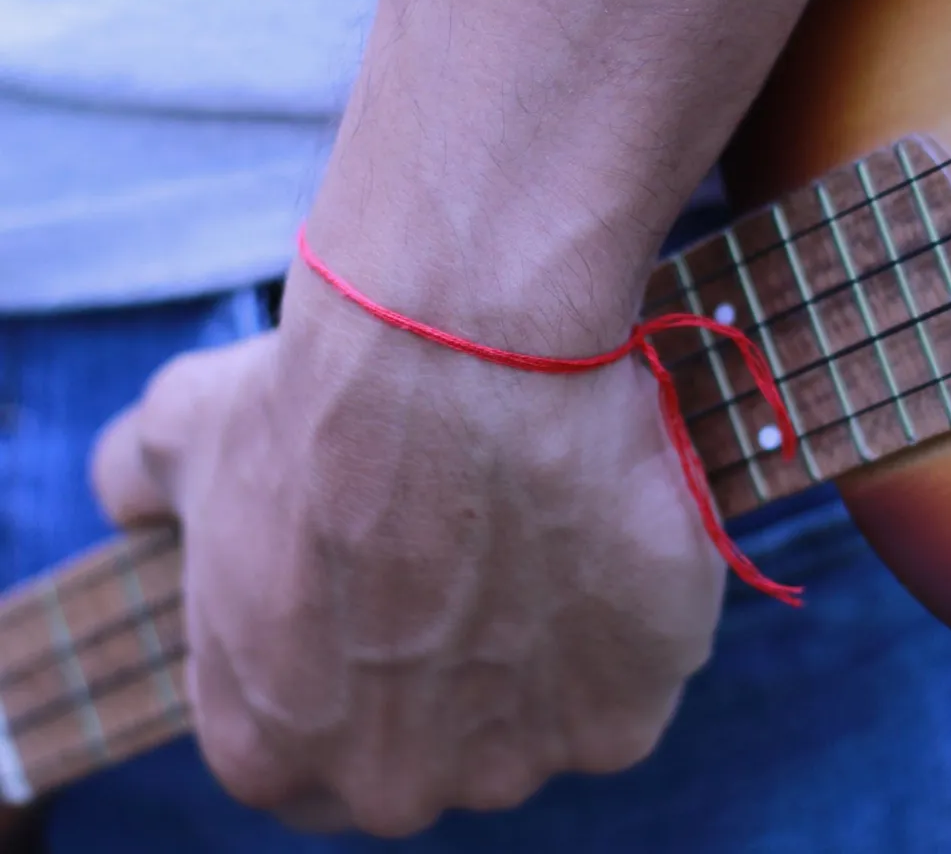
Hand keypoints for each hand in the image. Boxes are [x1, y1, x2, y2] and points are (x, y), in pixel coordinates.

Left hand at [90, 260, 724, 836]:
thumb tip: (131, 495)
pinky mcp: (622, 718)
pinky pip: (627, 672)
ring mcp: (516, 765)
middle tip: (471, 540)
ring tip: (537, 515)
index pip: (310, 746)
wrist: (454, 354)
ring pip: (537, 708)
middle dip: (451, 659)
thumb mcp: (183, 434)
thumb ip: (137, 485)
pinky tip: (599, 520)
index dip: (353, 661)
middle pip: (435, 742)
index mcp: (270, 747)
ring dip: (540, 630)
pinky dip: (623, 610)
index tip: (391, 584)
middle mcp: (391, 787)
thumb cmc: (316, 399)